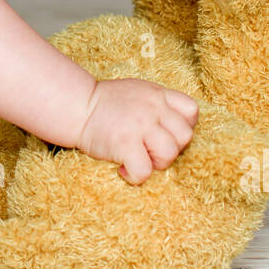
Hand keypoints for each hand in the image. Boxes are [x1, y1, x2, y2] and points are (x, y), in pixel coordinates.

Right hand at [75, 78, 199, 183]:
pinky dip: (136, 177)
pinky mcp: (124, 143)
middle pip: (185, 137)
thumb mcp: (137, 92)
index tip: (166, 134)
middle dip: (172, 150)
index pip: (191, 111)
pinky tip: (124, 170)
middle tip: (151, 151)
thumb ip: (157, 105)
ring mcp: (139, 125)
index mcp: (157, 95)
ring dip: (156, 164)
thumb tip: (172, 128)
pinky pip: (144, 170)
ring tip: (139, 159)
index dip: (184, 127)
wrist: (76, 105)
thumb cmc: (105, 103)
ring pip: (169, 154)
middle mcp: (153, 108)